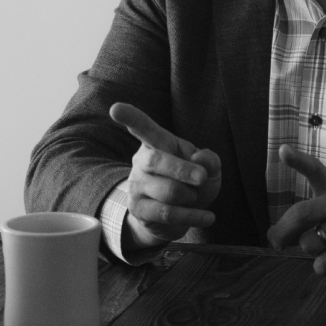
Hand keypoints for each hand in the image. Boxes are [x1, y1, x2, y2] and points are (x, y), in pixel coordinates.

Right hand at [111, 102, 221, 248]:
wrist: (180, 216)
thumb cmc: (193, 183)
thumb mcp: (209, 169)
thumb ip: (209, 160)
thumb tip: (200, 161)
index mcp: (157, 143)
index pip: (143, 128)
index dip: (131, 118)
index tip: (115, 109)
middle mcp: (142, 161)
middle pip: (157, 160)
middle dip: (184, 170)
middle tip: (202, 178)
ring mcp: (137, 186)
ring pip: (167, 191)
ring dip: (191, 196)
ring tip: (194, 197)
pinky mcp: (139, 209)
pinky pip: (168, 213)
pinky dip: (193, 216)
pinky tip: (207, 217)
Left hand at [266, 147, 325, 273]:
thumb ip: (310, 213)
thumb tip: (275, 236)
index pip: (315, 170)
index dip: (298, 160)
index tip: (283, 151)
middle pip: (302, 214)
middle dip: (282, 232)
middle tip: (278, 243)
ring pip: (310, 243)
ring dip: (310, 251)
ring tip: (325, 248)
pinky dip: (322, 266)